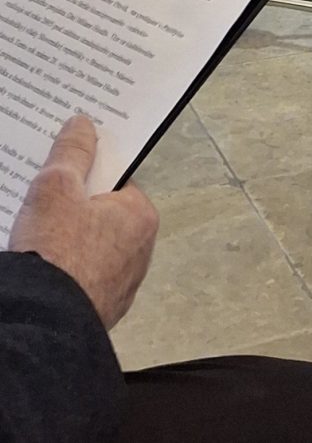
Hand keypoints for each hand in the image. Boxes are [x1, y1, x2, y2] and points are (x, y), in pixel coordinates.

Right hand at [9, 115, 158, 331]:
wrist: (42, 321)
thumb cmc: (56, 250)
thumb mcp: (57, 185)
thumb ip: (72, 151)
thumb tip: (83, 124)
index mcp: (140, 217)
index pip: (117, 180)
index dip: (90, 171)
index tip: (67, 169)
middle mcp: (140, 253)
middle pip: (103, 215)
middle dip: (76, 208)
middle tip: (46, 200)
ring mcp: (120, 287)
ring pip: (91, 249)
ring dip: (68, 241)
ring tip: (37, 233)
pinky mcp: (98, 312)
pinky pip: (81, 279)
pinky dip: (64, 271)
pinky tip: (41, 267)